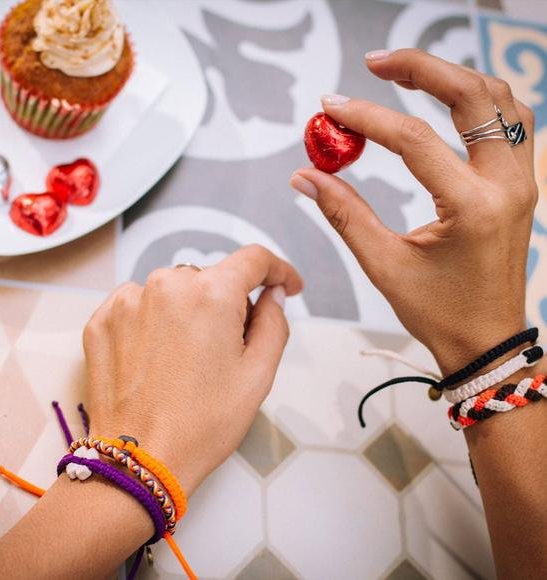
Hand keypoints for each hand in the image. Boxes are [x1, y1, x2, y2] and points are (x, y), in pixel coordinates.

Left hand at [82, 245, 302, 495]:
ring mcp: (128, 300)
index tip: (286, 285)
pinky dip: (155, 319)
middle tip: (232, 345)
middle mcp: (167, 284)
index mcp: (211, 294)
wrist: (139, 461)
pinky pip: (140, 303)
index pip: (253, 260)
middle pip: (212, 279)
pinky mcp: (102, 319)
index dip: (278, 271)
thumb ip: (274, 321)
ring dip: (189, 311)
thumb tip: (273, 294)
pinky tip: (159, 356)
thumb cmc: (204, 422)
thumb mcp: (258, 374)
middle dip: (229, 303)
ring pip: (175, 290)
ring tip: (189, 358)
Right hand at [291, 49, 537, 373]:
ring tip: (407, 74)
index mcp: (471, 208)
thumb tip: (306, 175)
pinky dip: (478, 101)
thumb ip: (344, 213)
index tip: (329, 107)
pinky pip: (509, 123)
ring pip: (499, 102)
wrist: (485, 339)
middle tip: (376, 62)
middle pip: (473, 97)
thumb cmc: (438, 311)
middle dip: (421, 70)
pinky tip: (448, 100)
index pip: (414, 142)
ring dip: (454, 79)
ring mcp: (519, 183)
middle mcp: (505, 186)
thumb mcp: (384, 264)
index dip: (366, 118)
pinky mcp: (518, 186)